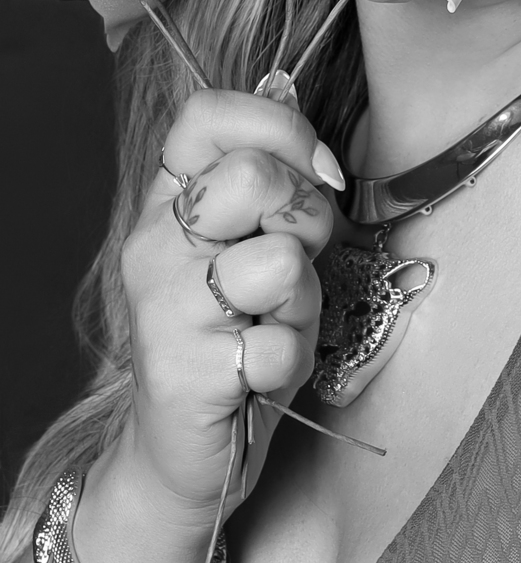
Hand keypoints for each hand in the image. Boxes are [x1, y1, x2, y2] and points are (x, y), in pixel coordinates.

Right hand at [116, 89, 340, 523]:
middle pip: (253, 177)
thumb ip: (280, 195)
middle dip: (308, 219)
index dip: (282, 130)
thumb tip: (324, 161)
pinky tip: (258, 373)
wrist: (187, 447)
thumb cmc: (237, 337)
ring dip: (303, 301)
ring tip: (275, 325)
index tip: (319, 176)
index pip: (209, 115)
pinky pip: (281, 344)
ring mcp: (162, 305)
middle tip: (299, 265)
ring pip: (279, 260)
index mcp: (168, 200)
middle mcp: (154, 243)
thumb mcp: (260, 249)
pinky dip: (289, 362)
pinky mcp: (183, 369)